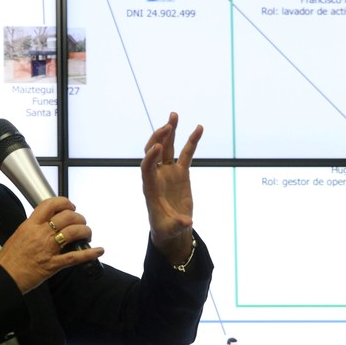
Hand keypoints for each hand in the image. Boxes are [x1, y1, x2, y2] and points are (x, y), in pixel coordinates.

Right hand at [0, 196, 103, 292]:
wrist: (3, 277)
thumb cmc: (9, 259)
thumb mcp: (19, 234)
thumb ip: (34, 227)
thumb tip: (48, 223)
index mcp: (30, 225)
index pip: (50, 205)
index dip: (65, 202)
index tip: (71, 206)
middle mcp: (40, 234)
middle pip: (67, 217)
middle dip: (79, 217)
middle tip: (81, 222)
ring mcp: (48, 249)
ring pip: (73, 232)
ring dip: (85, 231)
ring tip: (88, 234)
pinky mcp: (53, 264)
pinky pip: (74, 256)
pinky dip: (89, 253)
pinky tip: (98, 250)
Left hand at [141, 112, 203, 263]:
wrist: (171, 228)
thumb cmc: (166, 229)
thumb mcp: (170, 230)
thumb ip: (177, 225)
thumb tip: (187, 223)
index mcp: (150, 188)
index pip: (146, 168)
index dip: (150, 157)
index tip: (157, 148)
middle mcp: (157, 176)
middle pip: (153, 151)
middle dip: (158, 138)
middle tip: (167, 126)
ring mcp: (168, 172)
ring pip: (167, 147)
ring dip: (170, 131)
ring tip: (174, 115)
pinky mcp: (181, 172)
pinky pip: (186, 153)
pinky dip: (192, 141)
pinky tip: (199, 128)